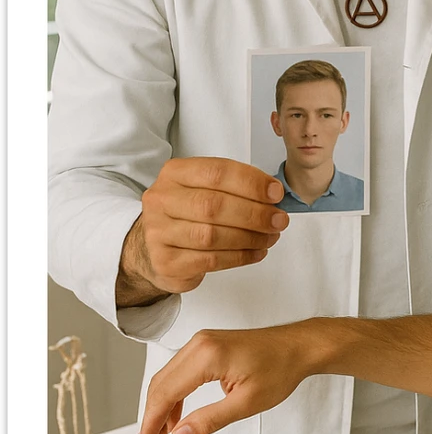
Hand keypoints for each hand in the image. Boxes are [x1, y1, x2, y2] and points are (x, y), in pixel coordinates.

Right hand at [116, 157, 288, 306]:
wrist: (152, 248)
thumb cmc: (186, 215)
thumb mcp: (203, 189)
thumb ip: (235, 187)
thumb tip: (273, 194)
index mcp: (174, 173)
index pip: (216, 172)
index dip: (251, 182)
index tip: (275, 193)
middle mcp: (162, 200)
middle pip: (214, 205)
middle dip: (254, 213)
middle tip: (278, 220)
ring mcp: (159, 232)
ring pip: (212, 235)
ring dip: (250, 237)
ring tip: (270, 237)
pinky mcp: (166, 261)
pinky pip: (210, 260)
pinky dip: (240, 256)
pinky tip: (256, 252)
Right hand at [136, 322, 315, 433]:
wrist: (299, 346)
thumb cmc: (280, 370)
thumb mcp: (246, 403)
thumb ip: (209, 420)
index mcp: (207, 356)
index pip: (166, 392)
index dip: (152, 420)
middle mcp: (199, 344)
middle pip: (161, 383)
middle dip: (153, 415)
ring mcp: (202, 341)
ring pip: (168, 376)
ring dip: (162, 405)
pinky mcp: (207, 344)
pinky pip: (181, 369)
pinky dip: (175, 392)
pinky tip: (178, 414)